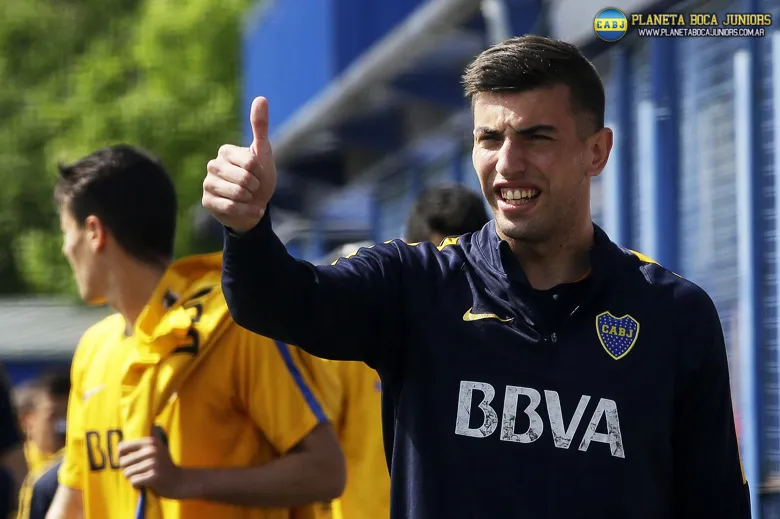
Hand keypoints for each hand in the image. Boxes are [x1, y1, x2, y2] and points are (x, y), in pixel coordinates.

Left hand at [118, 434, 187, 499]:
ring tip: (144, 476)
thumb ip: (140, 446)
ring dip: (133, 478)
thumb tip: (117, 446)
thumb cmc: (162, 466)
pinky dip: (137, 485)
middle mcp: (152, 450)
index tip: (129, 460)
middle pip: (123, 462)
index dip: (121, 456)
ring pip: (127, 473)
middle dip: (128, 469)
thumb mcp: (156, 449)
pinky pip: (134, 481)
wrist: (178, 481)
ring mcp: (153, 463)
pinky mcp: (153, 476)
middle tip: (140, 471)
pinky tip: (146, 483)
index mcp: (150, 441)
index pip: (122, 447)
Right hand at [202, 96, 277, 232]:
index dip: (260, 172)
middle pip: (243, 179)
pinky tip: (251, 209)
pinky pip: (230, 207)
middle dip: (255, 187)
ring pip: (236, 194)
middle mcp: (213, 165)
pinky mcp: (206, 202)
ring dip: (250, 200)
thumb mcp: (263, 153)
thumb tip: (261, 98)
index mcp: (225, 151)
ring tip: (249, 198)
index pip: (250, 162)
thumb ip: (260, 127)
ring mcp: (207, 184)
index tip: (258, 173)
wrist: (255, 206)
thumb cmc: (260, 178)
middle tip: (253, 188)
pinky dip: (246, 211)